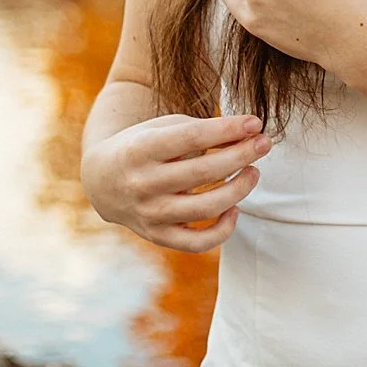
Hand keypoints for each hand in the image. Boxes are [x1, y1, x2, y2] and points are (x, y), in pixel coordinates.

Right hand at [81, 112, 268, 252]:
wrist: (102, 179)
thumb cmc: (145, 146)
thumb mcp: (166, 128)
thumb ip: (205, 131)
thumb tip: (250, 135)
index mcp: (141, 149)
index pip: (192, 137)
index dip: (228, 130)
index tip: (256, 123)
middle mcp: (142, 183)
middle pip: (203, 172)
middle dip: (241, 156)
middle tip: (264, 144)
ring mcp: (149, 213)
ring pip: (205, 208)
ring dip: (238, 189)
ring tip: (253, 172)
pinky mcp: (157, 236)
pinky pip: (197, 242)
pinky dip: (223, 230)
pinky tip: (234, 209)